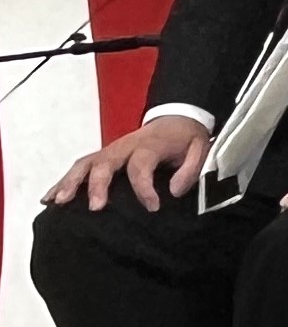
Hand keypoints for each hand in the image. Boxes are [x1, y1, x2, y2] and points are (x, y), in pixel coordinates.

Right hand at [49, 113, 209, 210]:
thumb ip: (190, 170)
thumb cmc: (184, 138)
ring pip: (85, 164)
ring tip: (59, 202)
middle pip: (105, 163)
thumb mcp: (199, 150)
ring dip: (71, 183)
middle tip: (95, 207)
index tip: (153, 206)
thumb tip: (175, 191)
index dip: (145, 187)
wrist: (175, 118)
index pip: (141, 166)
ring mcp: (110, 150)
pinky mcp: (102, 156)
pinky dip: (63, 182)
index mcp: (149, 146)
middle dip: (97, 185)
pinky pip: (79, 167)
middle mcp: (124, 147)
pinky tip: (50, 198)